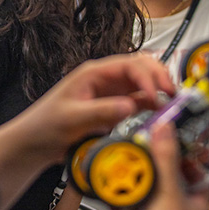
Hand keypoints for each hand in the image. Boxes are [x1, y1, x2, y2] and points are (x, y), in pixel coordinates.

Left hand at [22, 53, 174, 163]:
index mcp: (93, 73)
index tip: (156, 96)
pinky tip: (159, 112)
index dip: (147, 78)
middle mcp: (104, 79)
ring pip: (142, 83)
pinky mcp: (113, 108)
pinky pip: (138, 101)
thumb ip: (101, 112)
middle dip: (159, 76)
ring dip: (158, 89)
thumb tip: (130, 106)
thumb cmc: (45, 125)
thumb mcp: (72, 119)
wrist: (35, 144)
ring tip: (172, 102)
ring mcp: (110, 93)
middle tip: (173, 93)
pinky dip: (152, 104)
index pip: (128, 65)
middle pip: (140, 67)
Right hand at [113, 122, 207, 209]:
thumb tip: (166, 127)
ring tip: (127, 171)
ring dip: (137, 187)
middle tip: (144, 155)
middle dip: (155, 171)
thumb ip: (166, 158)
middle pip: (170, 186)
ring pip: (149, 200)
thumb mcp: (168, 191)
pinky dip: (123, 205)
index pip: (199, 177)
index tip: (172, 146)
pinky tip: (115, 196)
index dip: (187, 160)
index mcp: (197, 207)